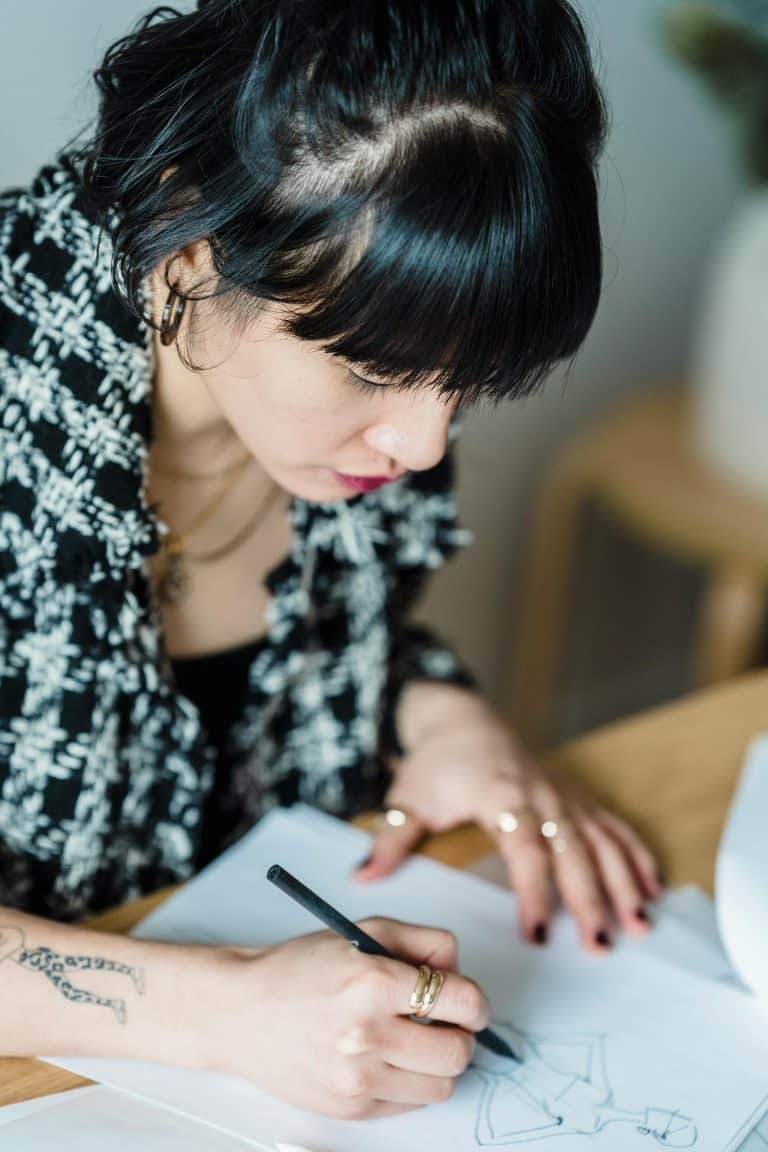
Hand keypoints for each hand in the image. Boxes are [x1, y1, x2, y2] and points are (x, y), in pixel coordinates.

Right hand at [210, 918, 489, 1118]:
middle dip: (460, 1034)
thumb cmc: (301, 968)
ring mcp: (358, 1078)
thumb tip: (459, 972)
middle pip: (458, 1051)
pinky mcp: (351, 1108)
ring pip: (442, 1085)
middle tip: (442, 1020)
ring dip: (437, 1062)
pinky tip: (386, 1057)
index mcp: (373, 981)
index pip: (462, 1001)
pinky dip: (409, 1081)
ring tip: (412, 1039)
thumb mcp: (364, 931)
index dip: (476, 1001)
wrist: (242, 1012)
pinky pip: (411, 1103)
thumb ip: (423, 943)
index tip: (471, 1002)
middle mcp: (367, 1033)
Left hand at [355, 684, 663, 952]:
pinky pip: (612, 826)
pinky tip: (653, 888)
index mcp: (500, 795)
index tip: (537, 934)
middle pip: (572, 850)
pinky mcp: (575, 797)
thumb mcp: (407, 798)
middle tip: (601, 945)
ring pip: (601, 840)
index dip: (533, 892)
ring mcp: (563, 795)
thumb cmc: (435, 762)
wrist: (462, 718)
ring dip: (624, 882)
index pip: (524, 848)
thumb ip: (390, 840)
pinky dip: (635, 855)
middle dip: (591, 898)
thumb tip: (361, 878)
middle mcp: (540, 794)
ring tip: (640, 924)